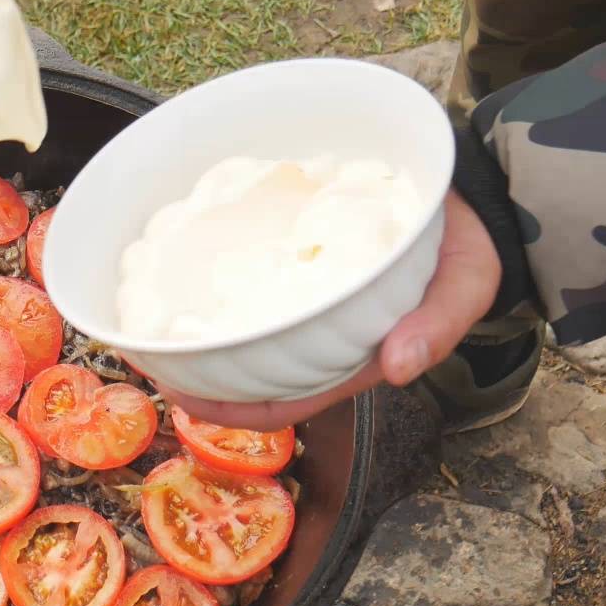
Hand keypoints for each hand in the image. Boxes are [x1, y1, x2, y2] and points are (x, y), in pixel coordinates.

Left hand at [158, 189, 501, 430]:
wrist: (469, 195)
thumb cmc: (464, 248)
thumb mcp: (469, 285)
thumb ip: (439, 325)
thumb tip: (400, 366)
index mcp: (347, 356)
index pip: (277, 402)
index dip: (228, 411)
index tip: (182, 396)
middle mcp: (313, 332)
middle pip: (241, 365)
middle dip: (189, 365)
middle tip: (136, 347)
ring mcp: (300, 293)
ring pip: (235, 317)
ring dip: (189, 317)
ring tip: (137, 303)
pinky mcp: (292, 250)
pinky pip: (244, 263)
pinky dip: (212, 262)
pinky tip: (176, 243)